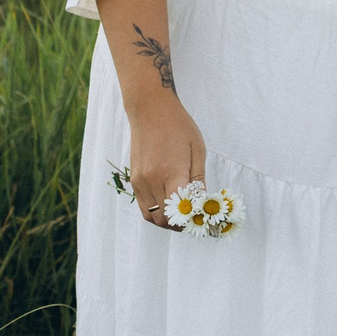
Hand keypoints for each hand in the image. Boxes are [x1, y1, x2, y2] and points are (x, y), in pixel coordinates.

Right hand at [125, 99, 206, 231]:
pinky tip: (168, 205)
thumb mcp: (197, 150)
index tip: (203, 218)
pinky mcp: (134, 180)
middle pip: (164, 219)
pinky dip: (155, 211)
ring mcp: (140, 182)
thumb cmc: (178, 127)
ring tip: (181, 215)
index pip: (181, 211)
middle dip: (180, 225)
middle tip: (193, 220)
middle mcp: (152, 181)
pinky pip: (143, 206)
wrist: (150, 110)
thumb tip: (202, 202)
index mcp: (171, 173)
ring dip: (166, 221)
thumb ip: (198, 179)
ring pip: (151, 216)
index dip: (192, 219)